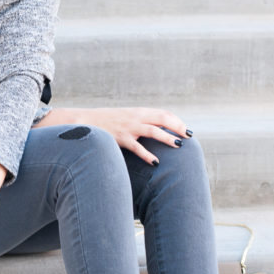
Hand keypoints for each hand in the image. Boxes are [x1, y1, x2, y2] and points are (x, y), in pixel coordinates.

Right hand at [72, 107, 190, 164]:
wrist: (84, 121)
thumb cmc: (106, 122)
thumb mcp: (124, 118)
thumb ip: (138, 122)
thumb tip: (154, 130)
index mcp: (138, 112)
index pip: (162, 113)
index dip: (176, 121)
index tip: (185, 129)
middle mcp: (135, 117)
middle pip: (162, 119)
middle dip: (177, 127)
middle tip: (189, 136)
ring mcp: (128, 127)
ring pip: (153, 130)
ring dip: (167, 138)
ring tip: (179, 146)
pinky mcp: (120, 138)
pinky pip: (137, 147)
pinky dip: (147, 155)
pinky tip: (155, 162)